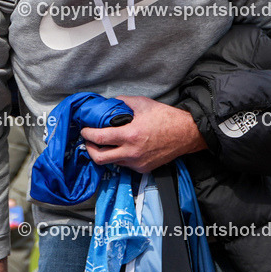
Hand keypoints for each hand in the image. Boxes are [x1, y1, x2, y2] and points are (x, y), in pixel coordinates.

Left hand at [79, 95, 206, 173]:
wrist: (186, 134)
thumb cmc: (166, 117)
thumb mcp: (142, 103)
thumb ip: (123, 102)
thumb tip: (109, 102)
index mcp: (130, 135)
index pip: (100, 138)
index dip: (87, 134)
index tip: (84, 130)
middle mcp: (132, 152)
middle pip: (100, 158)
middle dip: (89, 149)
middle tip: (88, 140)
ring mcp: (137, 163)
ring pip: (112, 162)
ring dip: (104, 153)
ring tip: (104, 143)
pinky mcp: (143, 168)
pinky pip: (124, 165)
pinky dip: (119, 157)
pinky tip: (120, 148)